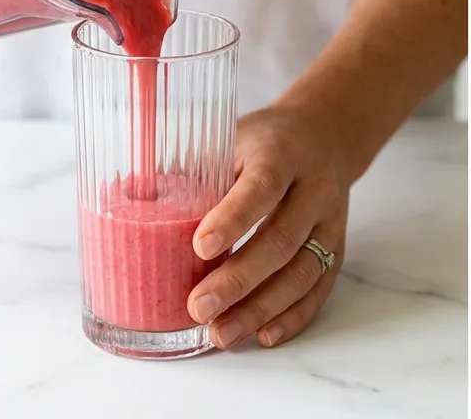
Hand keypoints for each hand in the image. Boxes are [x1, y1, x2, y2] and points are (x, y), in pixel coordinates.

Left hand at [187, 105, 351, 349]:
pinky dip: (292, 316)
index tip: (200, 248)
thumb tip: (134, 206)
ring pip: (303, 272)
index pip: (262, 186)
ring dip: (261, 308)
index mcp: (282, 153)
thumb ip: (198, 171)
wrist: (325, 135)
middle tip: (198, 307)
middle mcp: (314, 189)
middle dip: (239, 279)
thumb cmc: (264, 142)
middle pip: (282, 239)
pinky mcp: (336, 248)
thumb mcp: (231, 137)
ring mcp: (330, 222)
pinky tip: (263, 335)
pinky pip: (319, 288)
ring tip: (221, 333)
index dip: (233, 218)